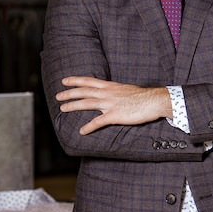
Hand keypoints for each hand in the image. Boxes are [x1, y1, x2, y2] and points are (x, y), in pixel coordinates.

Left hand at [56, 77, 171, 134]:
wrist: (154, 101)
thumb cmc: (143, 97)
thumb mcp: (126, 90)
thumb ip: (116, 92)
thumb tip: (110, 94)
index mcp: (111, 86)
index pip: (90, 81)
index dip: (76, 80)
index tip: (65, 80)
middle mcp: (108, 93)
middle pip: (85, 91)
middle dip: (70, 93)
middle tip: (58, 96)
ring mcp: (110, 104)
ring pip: (87, 103)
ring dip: (73, 106)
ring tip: (62, 109)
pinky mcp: (115, 115)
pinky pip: (98, 122)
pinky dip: (89, 127)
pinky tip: (82, 131)